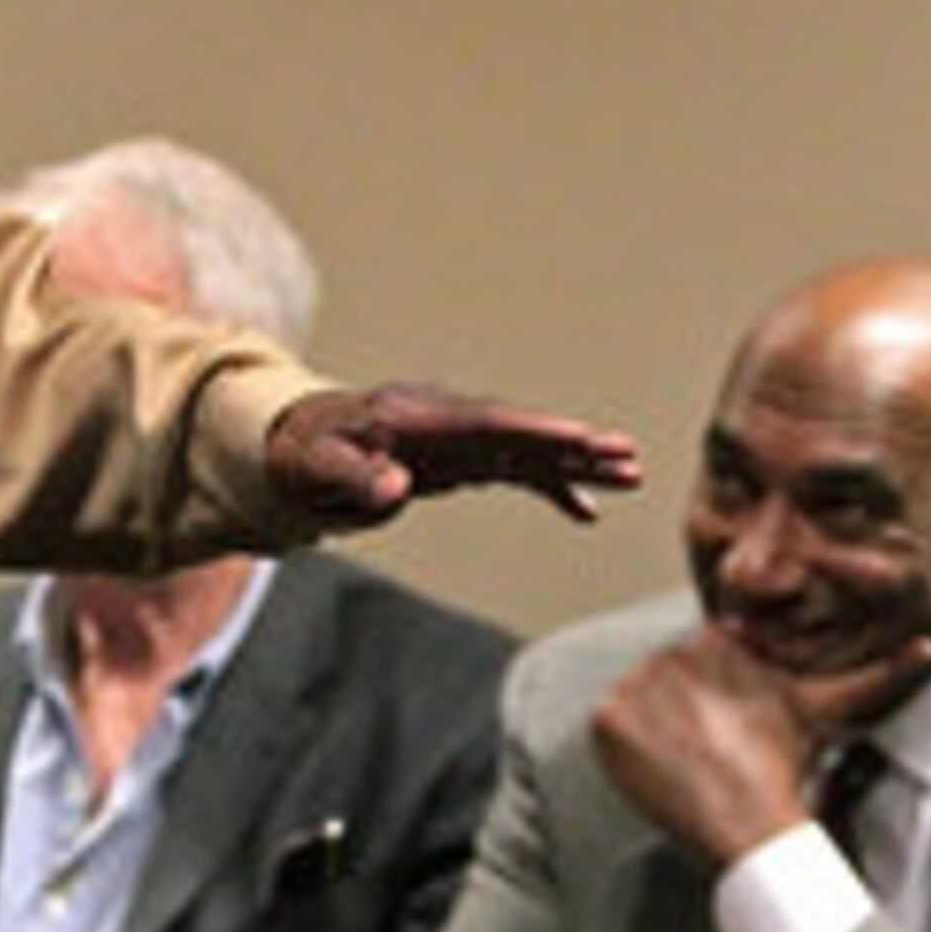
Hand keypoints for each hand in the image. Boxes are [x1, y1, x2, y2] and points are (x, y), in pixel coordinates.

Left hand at [266, 384, 642, 528]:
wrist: (299, 444)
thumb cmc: (304, 454)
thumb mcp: (316, 468)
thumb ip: (354, 478)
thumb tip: (398, 490)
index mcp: (417, 418)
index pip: (484, 422)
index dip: (532, 429)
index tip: (575, 435)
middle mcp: (448, 422)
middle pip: (519, 431)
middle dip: (572, 443)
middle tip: (626, 454)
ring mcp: (459, 440)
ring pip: (528, 450)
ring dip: (577, 463)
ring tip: (631, 474)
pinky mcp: (462, 461)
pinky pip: (516, 471)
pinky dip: (552, 488)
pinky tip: (587, 512)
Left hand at [591, 626, 930, 864]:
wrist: (751, 823)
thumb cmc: (789, 771)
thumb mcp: (829, 710)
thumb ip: (878, 673)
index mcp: (724, 641)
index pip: (703, 660)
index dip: (714, 702)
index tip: (729, 735)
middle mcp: (677, 649)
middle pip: (669, 681)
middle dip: (686, 715)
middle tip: (712, 754)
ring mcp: (638, 681)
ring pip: (641, 702)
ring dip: (657, 731)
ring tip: (689, 764)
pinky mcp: (609, 716)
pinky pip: (608, 726)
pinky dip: (624, 748)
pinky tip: (656, 766)